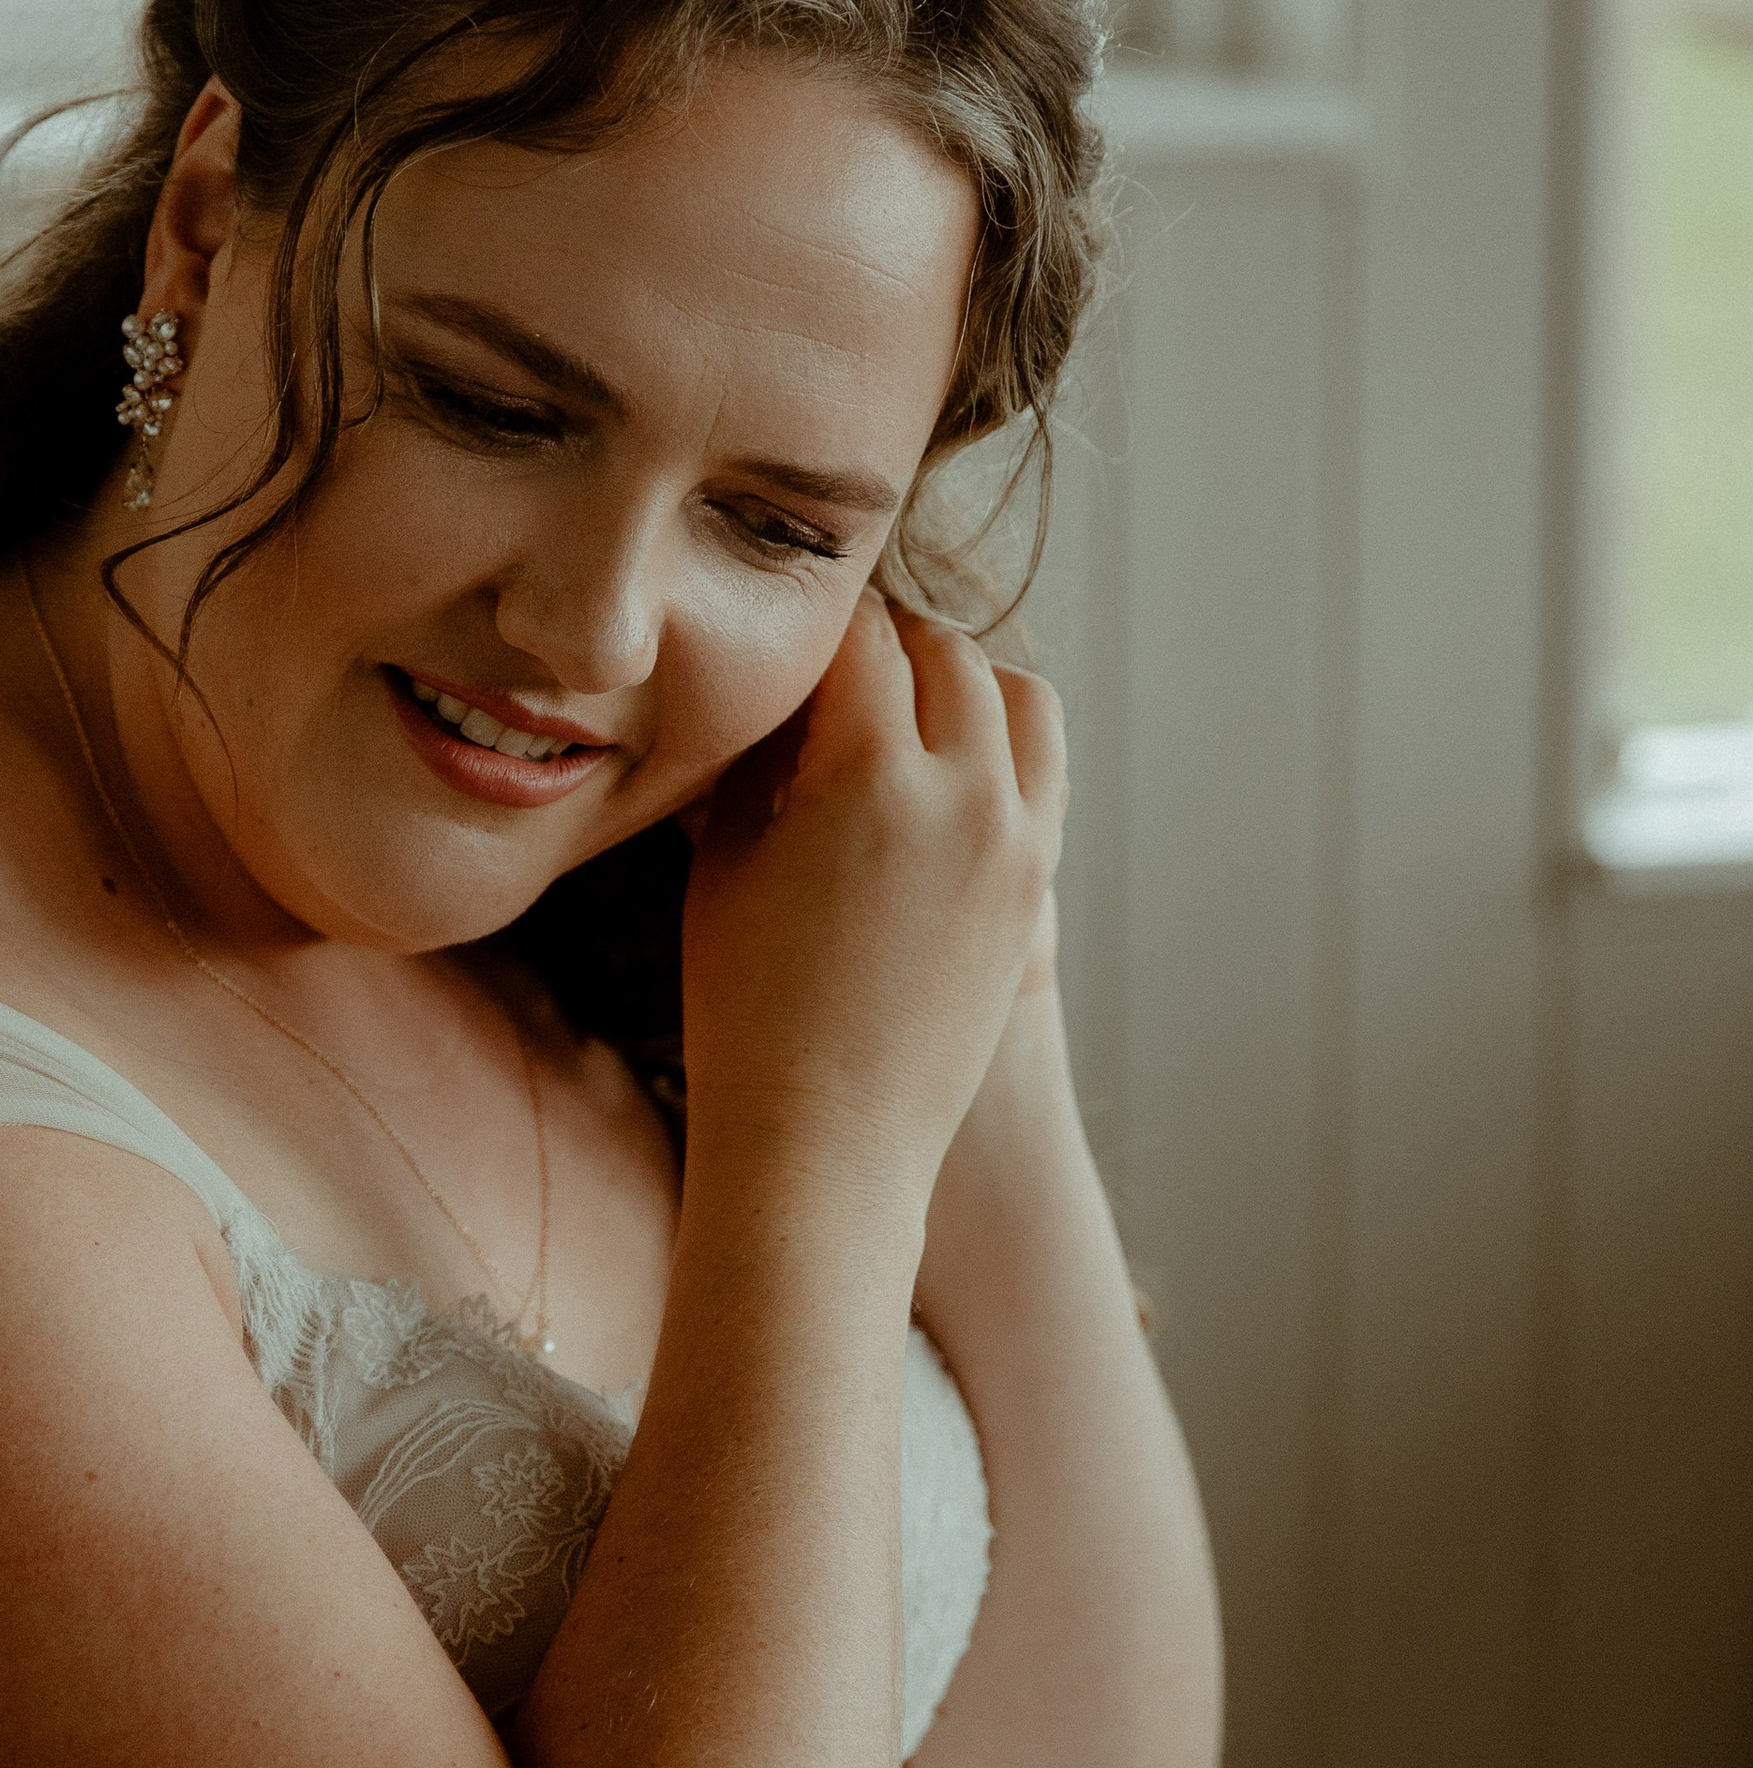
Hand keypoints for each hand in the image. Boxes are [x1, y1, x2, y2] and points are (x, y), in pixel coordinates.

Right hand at [680, 603, 1065, 1208]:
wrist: (827, 1144)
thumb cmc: (747, 1010)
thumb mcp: (726, 861)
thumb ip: (765, 755)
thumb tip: (786, 686)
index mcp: (870, 776)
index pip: (861, 637)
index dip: (819, 624)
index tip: (789, 628)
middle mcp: (965, 796)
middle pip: (949, 653)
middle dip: (894, 642)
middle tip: (839, 662)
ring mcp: (1018, 843)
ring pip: (1022, 699)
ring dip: (966, 682)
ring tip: (906, 707)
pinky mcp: (1038, 889)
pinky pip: (1040, 775)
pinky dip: (999, 749)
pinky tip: (938, 775)